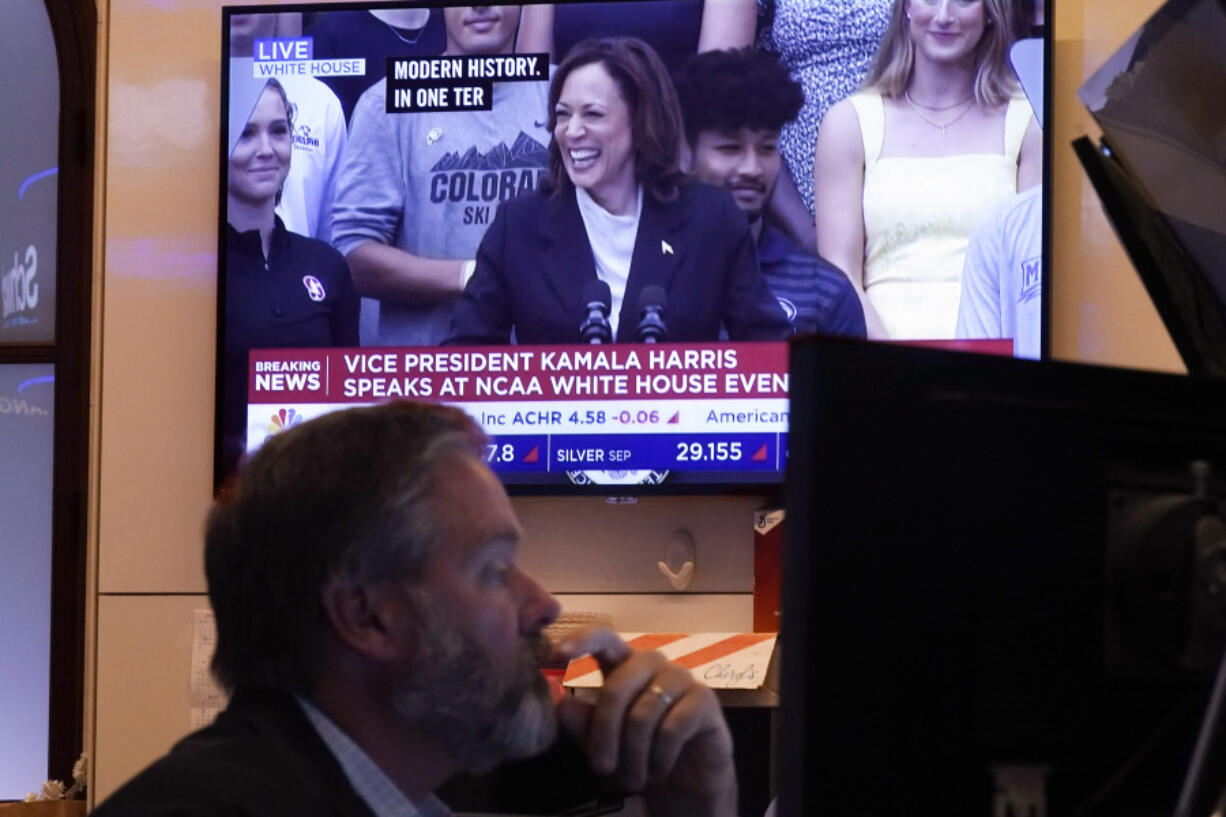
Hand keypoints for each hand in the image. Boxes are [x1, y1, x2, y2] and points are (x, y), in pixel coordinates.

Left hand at [553, 628, 736, 816]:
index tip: (556, 654)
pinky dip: (660, 757)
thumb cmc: (638, 753)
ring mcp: (680, 677)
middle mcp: (652, 663)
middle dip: (605, 733)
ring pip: (643, 713)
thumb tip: (560, 703)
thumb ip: (582, 722)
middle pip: (617, 686)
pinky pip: (672, 728)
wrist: (686, 778)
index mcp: (623, 664)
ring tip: (633, 779)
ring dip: (634, 755)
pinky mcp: (704, 699)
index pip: (603, 638)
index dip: (582, 640)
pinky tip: (659, 770)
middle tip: (601, 768)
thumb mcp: (602, 742)